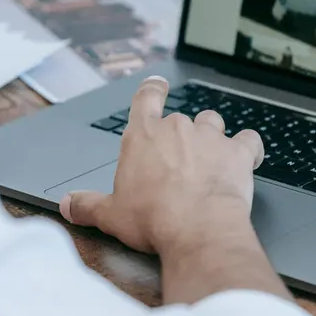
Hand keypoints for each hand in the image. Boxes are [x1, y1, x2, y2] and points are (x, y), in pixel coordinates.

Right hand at [59, 76, 265, 255]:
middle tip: (178, 165)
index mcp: (143, 136)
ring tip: (210, 159)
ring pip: (212, 122)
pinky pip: (248, 140)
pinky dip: (248, 148)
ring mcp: (210, 138)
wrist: (196, 229)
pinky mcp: (238, 153)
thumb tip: (67, 205)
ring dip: (212, 137)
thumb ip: (87, 205)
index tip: (157, 85)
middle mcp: (177, 129)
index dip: (152, 89)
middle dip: (181, 137)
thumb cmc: (153, 219)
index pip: (146, 97)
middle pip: (181, 119)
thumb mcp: (110, 215)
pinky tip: (247, 158)